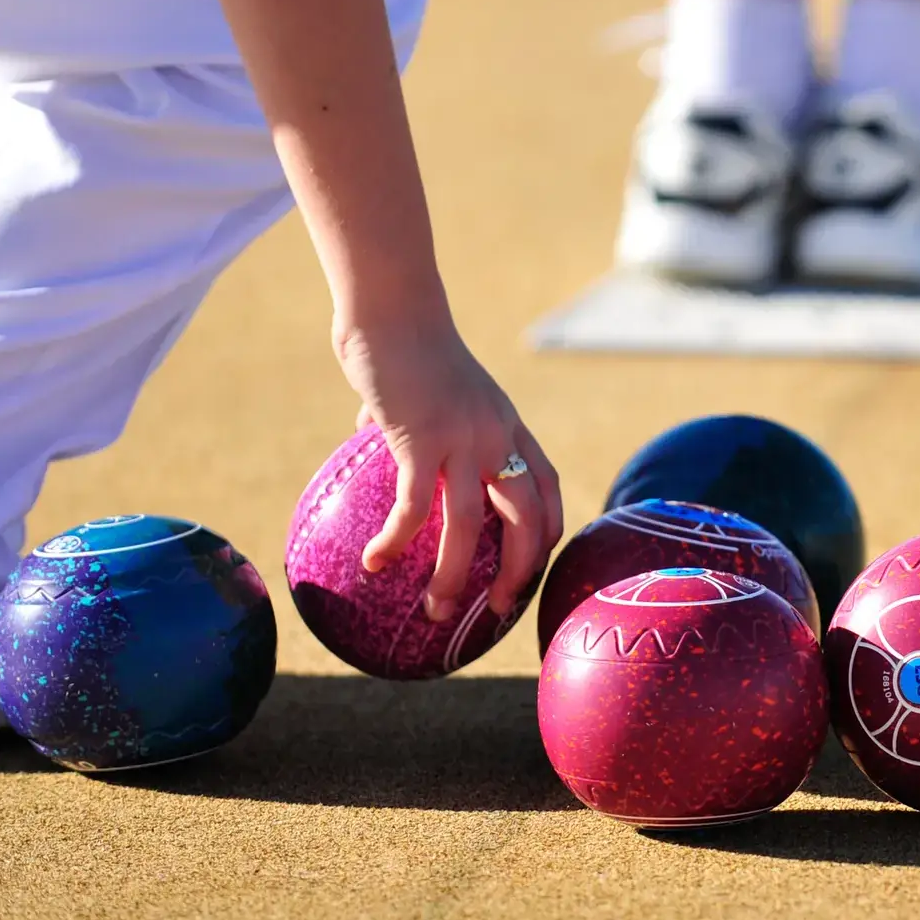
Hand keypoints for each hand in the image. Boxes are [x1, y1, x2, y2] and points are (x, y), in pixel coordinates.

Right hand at [336, 317, 563, 623]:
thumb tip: (370, 432)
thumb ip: (413, 418)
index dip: (549, 531)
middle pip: (529, 517)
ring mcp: (464, 438)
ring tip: (435, 611)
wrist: (393, 307)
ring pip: (471, 526)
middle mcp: (497, 436)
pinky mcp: (423, 439)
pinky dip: (397, 541)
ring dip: (454, 577)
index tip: (533, 567)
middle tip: (497, 610)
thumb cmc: (401, 341)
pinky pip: (414, 508)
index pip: (549, 485)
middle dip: (520, 571)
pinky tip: (374, 562)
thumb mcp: (429, 388)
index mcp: (507, 425)